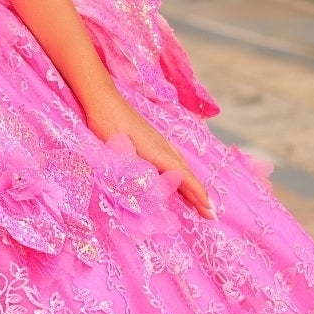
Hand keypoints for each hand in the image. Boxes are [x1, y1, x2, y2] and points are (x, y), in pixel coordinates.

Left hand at [82, 86, 213, 219]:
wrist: (103, 99)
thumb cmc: (108, 123)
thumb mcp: (119, 150)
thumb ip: (134, 171)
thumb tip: (151, 189)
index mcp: (158, 151)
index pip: (184, 176)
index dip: (197, 194)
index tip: (210, 210)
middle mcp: (163, 146)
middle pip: (186, 173)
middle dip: (199, 194)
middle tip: (211, 215)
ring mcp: (158, 142)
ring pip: (181, 167)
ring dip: (191, 185)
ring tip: (199, 202)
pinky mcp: (151, 140)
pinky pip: (172, 161)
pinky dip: (181, 174)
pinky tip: (177, 178)